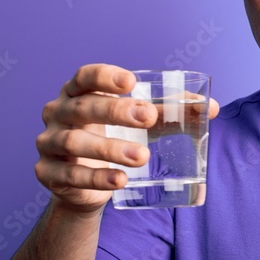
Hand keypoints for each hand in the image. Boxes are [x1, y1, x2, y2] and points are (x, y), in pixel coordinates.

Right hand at [34, 64, 218, 214]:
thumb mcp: (141, 122)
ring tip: (142, 157)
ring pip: (75, 142)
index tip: (132, 82)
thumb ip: (172, 112)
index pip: (85, 76)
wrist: (85, 184)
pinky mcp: (48, 173)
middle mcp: (58, 113)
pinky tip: (120, 180)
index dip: (105, 76)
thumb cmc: (115, 137)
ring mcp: (49, 142)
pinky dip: (96, 178)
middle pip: (83, 107)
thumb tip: (212, 108)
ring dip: (110, 149)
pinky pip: (70, 174)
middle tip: (148, 118)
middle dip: (116, 111)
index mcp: (78, 92)